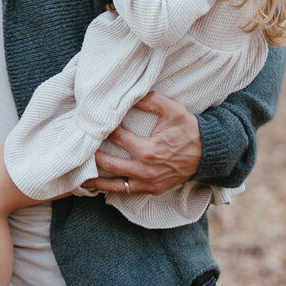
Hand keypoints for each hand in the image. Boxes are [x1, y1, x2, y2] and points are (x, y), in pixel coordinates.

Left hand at [85, 91, 201, 195]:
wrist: (208, 154)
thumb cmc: (189, 130)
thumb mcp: (173, 110)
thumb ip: (150, 100)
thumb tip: (129, 94)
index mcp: (148, 150)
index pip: (116, 138)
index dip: (104, 129)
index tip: (94, 122)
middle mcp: (145, 170)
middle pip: (108, 164)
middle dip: (91, 155)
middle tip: (77, 148)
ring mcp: (148, 183)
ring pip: (114, 184)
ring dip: (96, 181)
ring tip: (78, 178)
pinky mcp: (152, 190)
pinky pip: (127, 191)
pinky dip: (111, 189)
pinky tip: (99, 186)